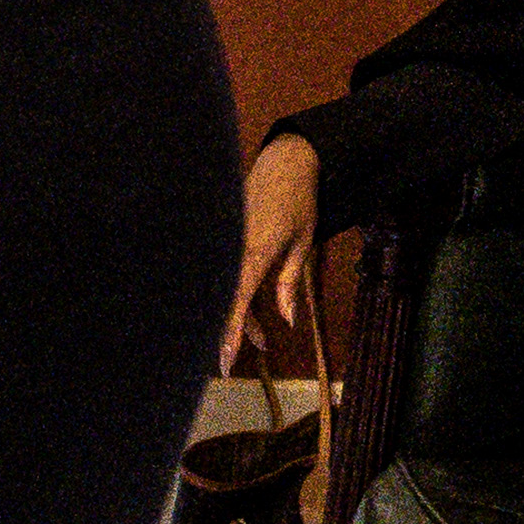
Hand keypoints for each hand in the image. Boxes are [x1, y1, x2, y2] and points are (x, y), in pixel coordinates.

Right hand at [225, 134, 325, 371]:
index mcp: (254, 251)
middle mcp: (234, 247)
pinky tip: (253, 316)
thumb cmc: (298, 202)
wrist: (285, 161)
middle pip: (221, 299)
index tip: (224, 360)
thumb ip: (289, 285)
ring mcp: (227, 241)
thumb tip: (288, 322)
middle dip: (226, 332)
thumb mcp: (302, 245)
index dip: (228, 333)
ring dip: (238, 318)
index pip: (235, 302)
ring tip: (263, 340)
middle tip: (231, 362)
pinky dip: (237, 298)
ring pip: (223, 290)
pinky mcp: (226, 238)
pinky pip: (226, 274)